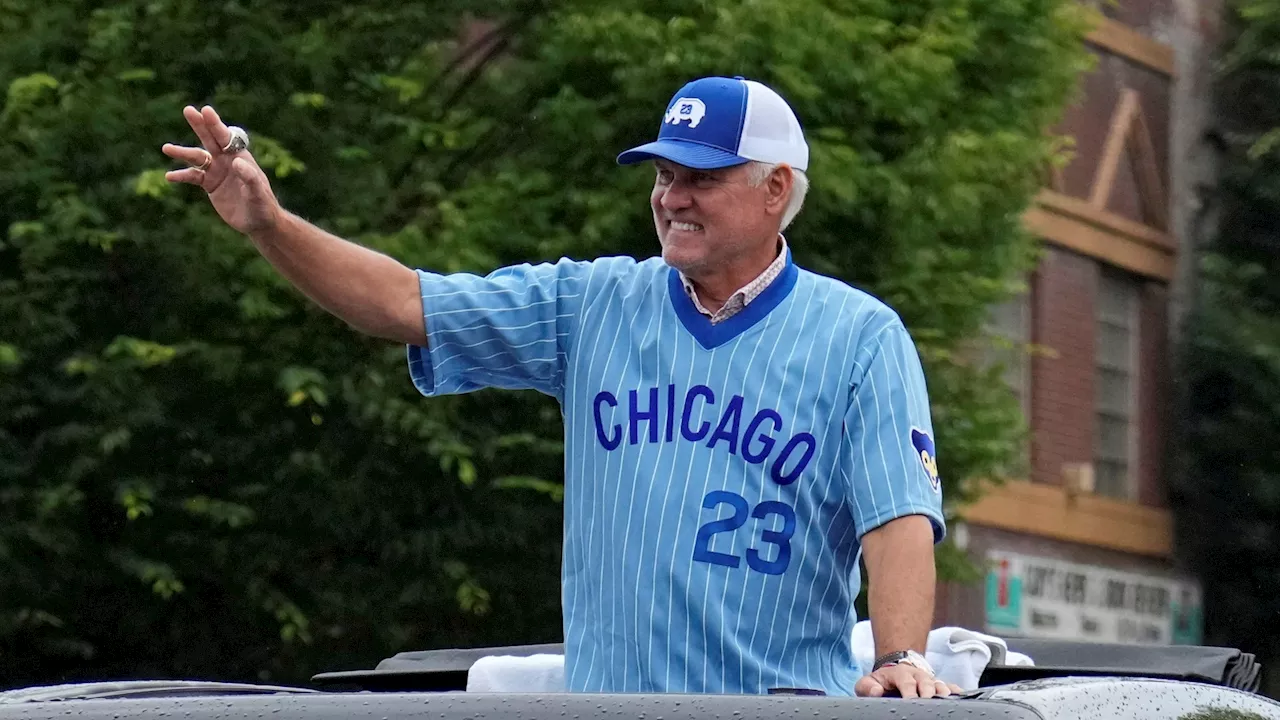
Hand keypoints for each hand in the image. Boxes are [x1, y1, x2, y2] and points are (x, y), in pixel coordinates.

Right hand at [162, 105, 280, 234]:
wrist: (258, 222)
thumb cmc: (263, 206)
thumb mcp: (258, 193)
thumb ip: (250, 178)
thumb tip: (237, 162)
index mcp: (240, 157)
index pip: (226, 137)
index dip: (216, 124)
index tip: (206, 110)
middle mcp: (227, 160)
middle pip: (210, 139)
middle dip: (200, 125)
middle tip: (188, 110)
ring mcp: (217, 171)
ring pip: (197, 157)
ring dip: (182, 152)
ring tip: (166, 148)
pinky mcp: (209, 184)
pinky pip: (192, 176)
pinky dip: (181, 176)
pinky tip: (169, 176)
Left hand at [854, 663, 962, 698]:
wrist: (894, 670)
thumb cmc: (881, 682)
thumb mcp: (868, 683)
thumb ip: (867, 687)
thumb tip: (877, 691)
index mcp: (900, 674)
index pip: (906, 682)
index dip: (909, 691)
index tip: (910, 700)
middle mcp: (918, 676)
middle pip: (926, 682)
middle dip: (928, 691)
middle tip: (929, 701)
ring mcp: (930, 681)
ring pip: (940, 684)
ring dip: (944, 691)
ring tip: (947, 699)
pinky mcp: (938, 687)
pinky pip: (951, 687)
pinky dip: (957, 691)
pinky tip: (962, 696)